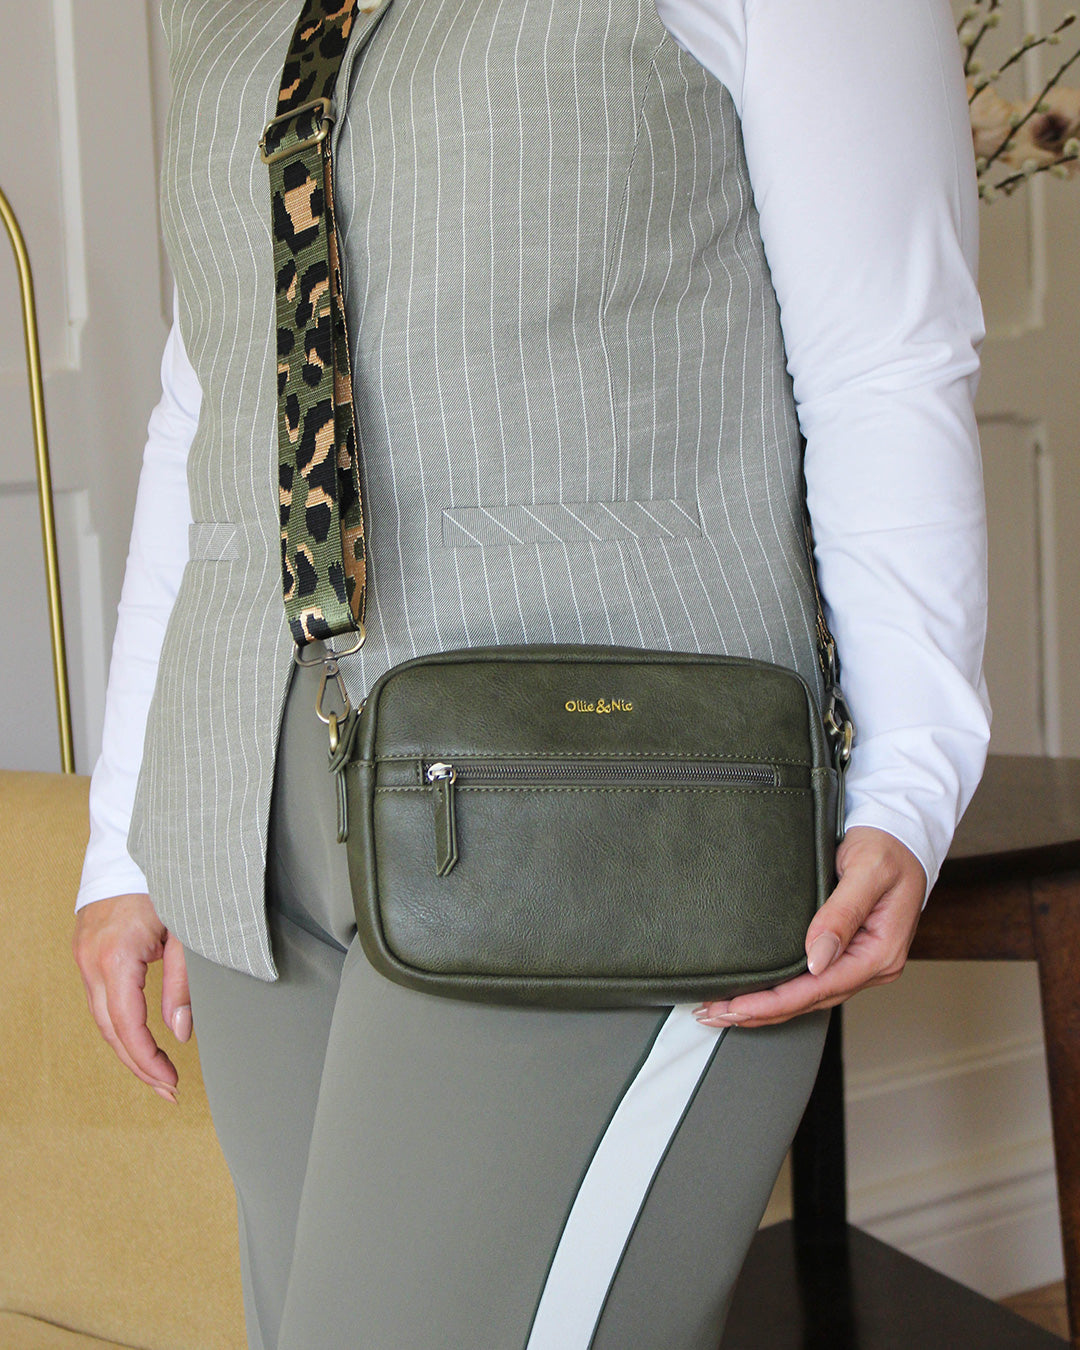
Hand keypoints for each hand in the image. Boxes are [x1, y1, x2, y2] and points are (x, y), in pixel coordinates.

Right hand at [73, 893, 190, 1102]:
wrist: (131, 851)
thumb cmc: (164, 884)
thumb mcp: (184, 933)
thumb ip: (182, 984)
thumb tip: (180, 1032)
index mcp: (115, 957)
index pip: (128, 1026)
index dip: (148, 1060)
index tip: (171, 1081)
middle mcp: (91, 961)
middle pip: (110, 1030)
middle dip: (138, 1066)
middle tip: (167, 1090)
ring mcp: (84, 957)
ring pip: (102, 1019)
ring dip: (127, 1049)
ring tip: (157, 1075)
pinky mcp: (86, 952)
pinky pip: (100, 1000)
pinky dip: (118, 1025)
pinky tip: (138, 1040)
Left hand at [694, 826, 925, 1027]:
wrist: (901, 834)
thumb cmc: (887, 847)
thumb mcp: (868, 871)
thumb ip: (842, 913)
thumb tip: (818, 959)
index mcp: (881, 952)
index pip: (820, 988)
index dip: (775, 1001)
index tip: (738, 1006)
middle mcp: (873, 964)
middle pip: (810, 1000)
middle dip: (761, 1011)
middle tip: (715, 1014)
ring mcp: (860, 961)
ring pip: (808, 997)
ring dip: (767, 1007)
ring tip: (724, 1011)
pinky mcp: (848, 953)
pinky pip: (812, 982)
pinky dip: (781, 992)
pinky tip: (757, 995)